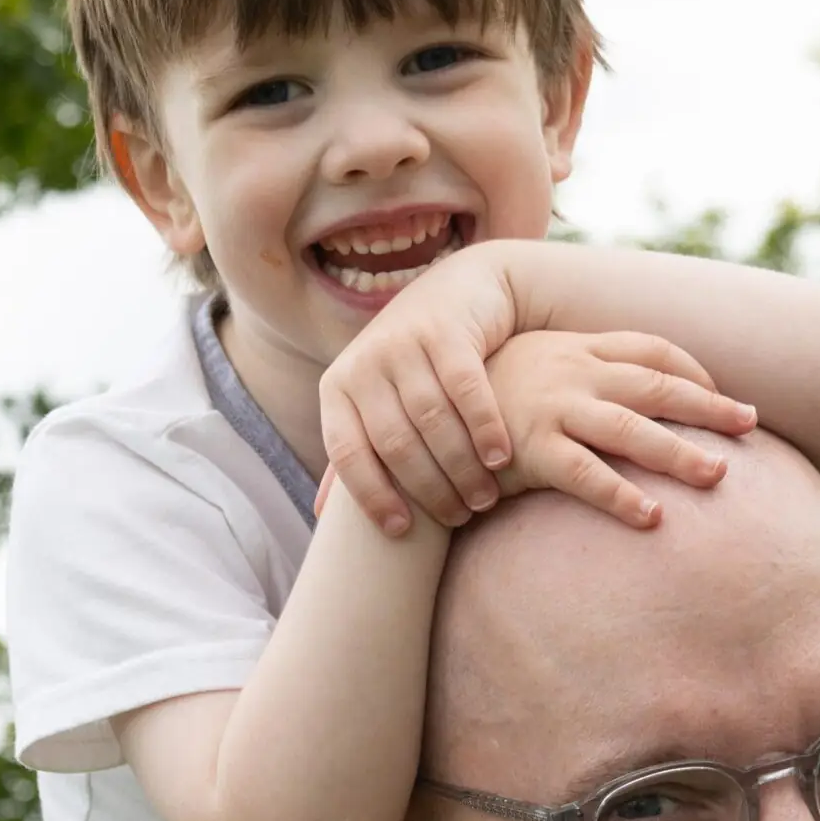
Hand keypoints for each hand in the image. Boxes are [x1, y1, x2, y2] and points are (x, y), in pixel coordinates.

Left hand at [318, 244, 519, 534]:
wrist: (466, 289)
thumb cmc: (418, 362)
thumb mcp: (379, 400)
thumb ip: (357, 447)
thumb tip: (319, 514)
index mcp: (337, 386)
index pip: (347, 453)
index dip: (372, 496)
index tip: (403, 531)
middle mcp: (364, 362)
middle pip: (396, 443)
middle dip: (430, 489)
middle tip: (462, 516)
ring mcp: (403, 342)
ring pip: (432, 422)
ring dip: (461, 468)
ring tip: (484, 498)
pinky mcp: (445, 330)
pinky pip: (466, 392)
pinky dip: (485, 430)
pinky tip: (500, 459)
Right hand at [487, 330, 755, 528]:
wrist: (418, 408)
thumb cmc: (480, 397)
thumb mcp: (532, 368)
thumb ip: (575, 374)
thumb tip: (617, 393)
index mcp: (576, 349)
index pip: (650, 350)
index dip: (692, 371)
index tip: (725, 394)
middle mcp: (572, 372)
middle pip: (656, 386)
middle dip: (708, 406)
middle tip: (750, 425)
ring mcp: (554, 407)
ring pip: (632, 429)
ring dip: (679, 453)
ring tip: (718, 476)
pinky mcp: (531, 448)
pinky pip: (587, 474)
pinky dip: (622, 496)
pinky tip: (653, 518)